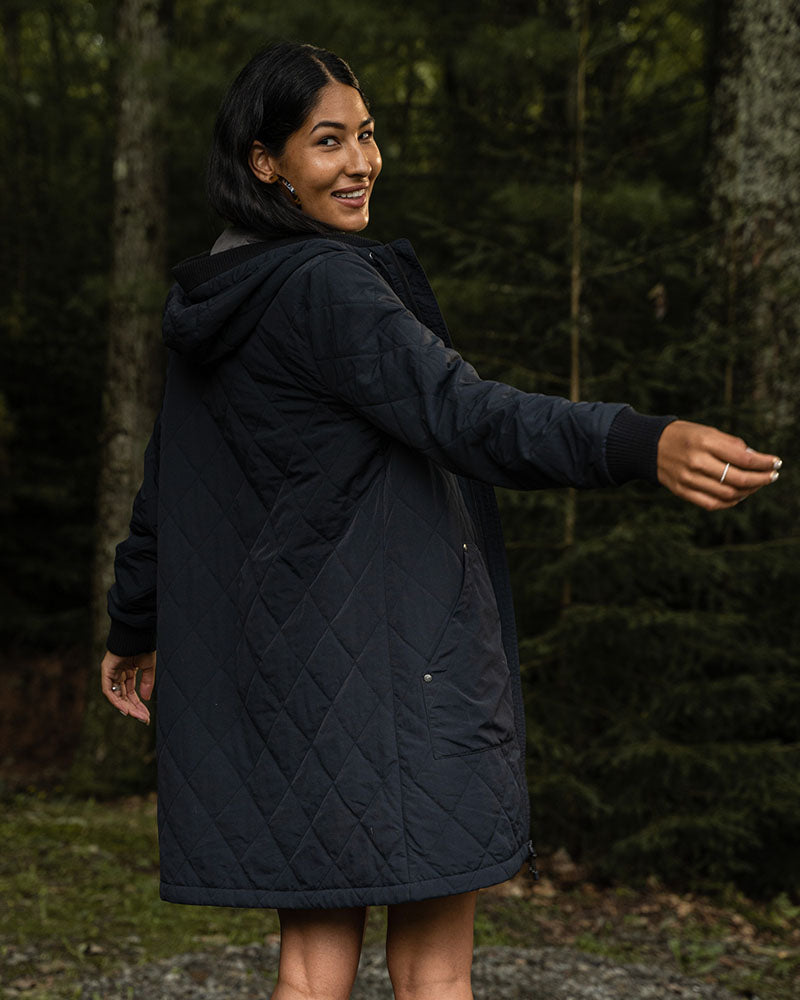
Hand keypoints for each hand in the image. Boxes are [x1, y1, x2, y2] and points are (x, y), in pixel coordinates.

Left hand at [101, 649, 155, 724]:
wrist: (136, 633)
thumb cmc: (142, 645)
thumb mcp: (148, 667)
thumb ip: (147, 682)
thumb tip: (146, 698)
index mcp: (128, 672)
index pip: (131, 693)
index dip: (138, 705)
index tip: (146, 715)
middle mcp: (118, 674)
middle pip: (124, 697)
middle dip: (134, 709)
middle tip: (144, 719)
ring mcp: (111, 673)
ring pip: (116, 697)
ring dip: (127, 707)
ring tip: (138, 716)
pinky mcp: (106, 671)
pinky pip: (109, 690)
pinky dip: (116, 700)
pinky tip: (126, 708)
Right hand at [657, 420, 780, 510]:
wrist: (648, 446)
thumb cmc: (684, 436)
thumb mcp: (707, 431)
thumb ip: (731, 444)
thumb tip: (755, 460)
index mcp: (704, 442)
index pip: (743, 458)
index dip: (764, 463)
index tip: (777, 463)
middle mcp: (696, 462)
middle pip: (738, 478)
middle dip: (761, 479)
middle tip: (772, 476)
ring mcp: (688, 479)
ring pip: (728, 494)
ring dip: (748, 491)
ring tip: (756, 485)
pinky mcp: (682, 491)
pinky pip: (712, 503)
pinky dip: (730, 502)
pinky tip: (739, 495)